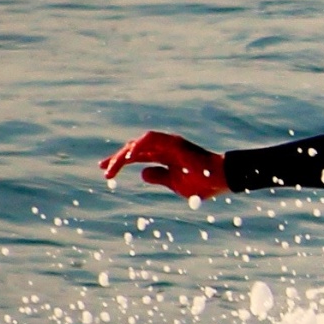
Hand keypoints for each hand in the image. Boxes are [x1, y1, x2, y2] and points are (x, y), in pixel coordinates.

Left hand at [100, 130, 227, 202]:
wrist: (220, 179)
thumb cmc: (202, 183)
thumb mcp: (175, 184)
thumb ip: (159, 177)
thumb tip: (142, 174)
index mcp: (164, 156)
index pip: (138, 157)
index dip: (121, 163)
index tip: (107, 174)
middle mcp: (164, 147)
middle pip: (135, 150)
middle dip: (116, 158)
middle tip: (103, 169)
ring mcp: (169, 143)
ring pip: (139, 144)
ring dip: (124, 154)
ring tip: (112, 167)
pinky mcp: (173, 142)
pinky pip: (151, 140)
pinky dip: (138, 146)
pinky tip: (127, 156)